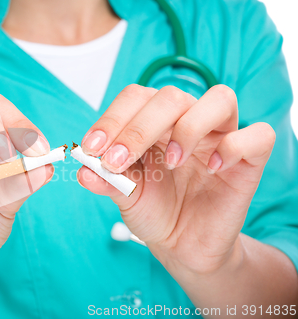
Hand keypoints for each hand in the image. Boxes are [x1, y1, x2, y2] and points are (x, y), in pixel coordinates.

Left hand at [78, 84, 274, 274]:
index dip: (113, 118)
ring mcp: (220, 137)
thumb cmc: (154, 210)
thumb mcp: (124, 196)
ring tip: (169, 162)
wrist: (182, 244)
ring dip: (188, 127)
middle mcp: (187, 121)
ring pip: (220, 99)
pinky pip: (258, 136)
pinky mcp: (248, 161)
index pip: (136, 98)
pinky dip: (235, 145)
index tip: (93, 148)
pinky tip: (213, 168)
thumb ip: (106, 179)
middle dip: (139, 127)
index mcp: (154, 122)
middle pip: (171, 96)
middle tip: (117, 161)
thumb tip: (82, 170)